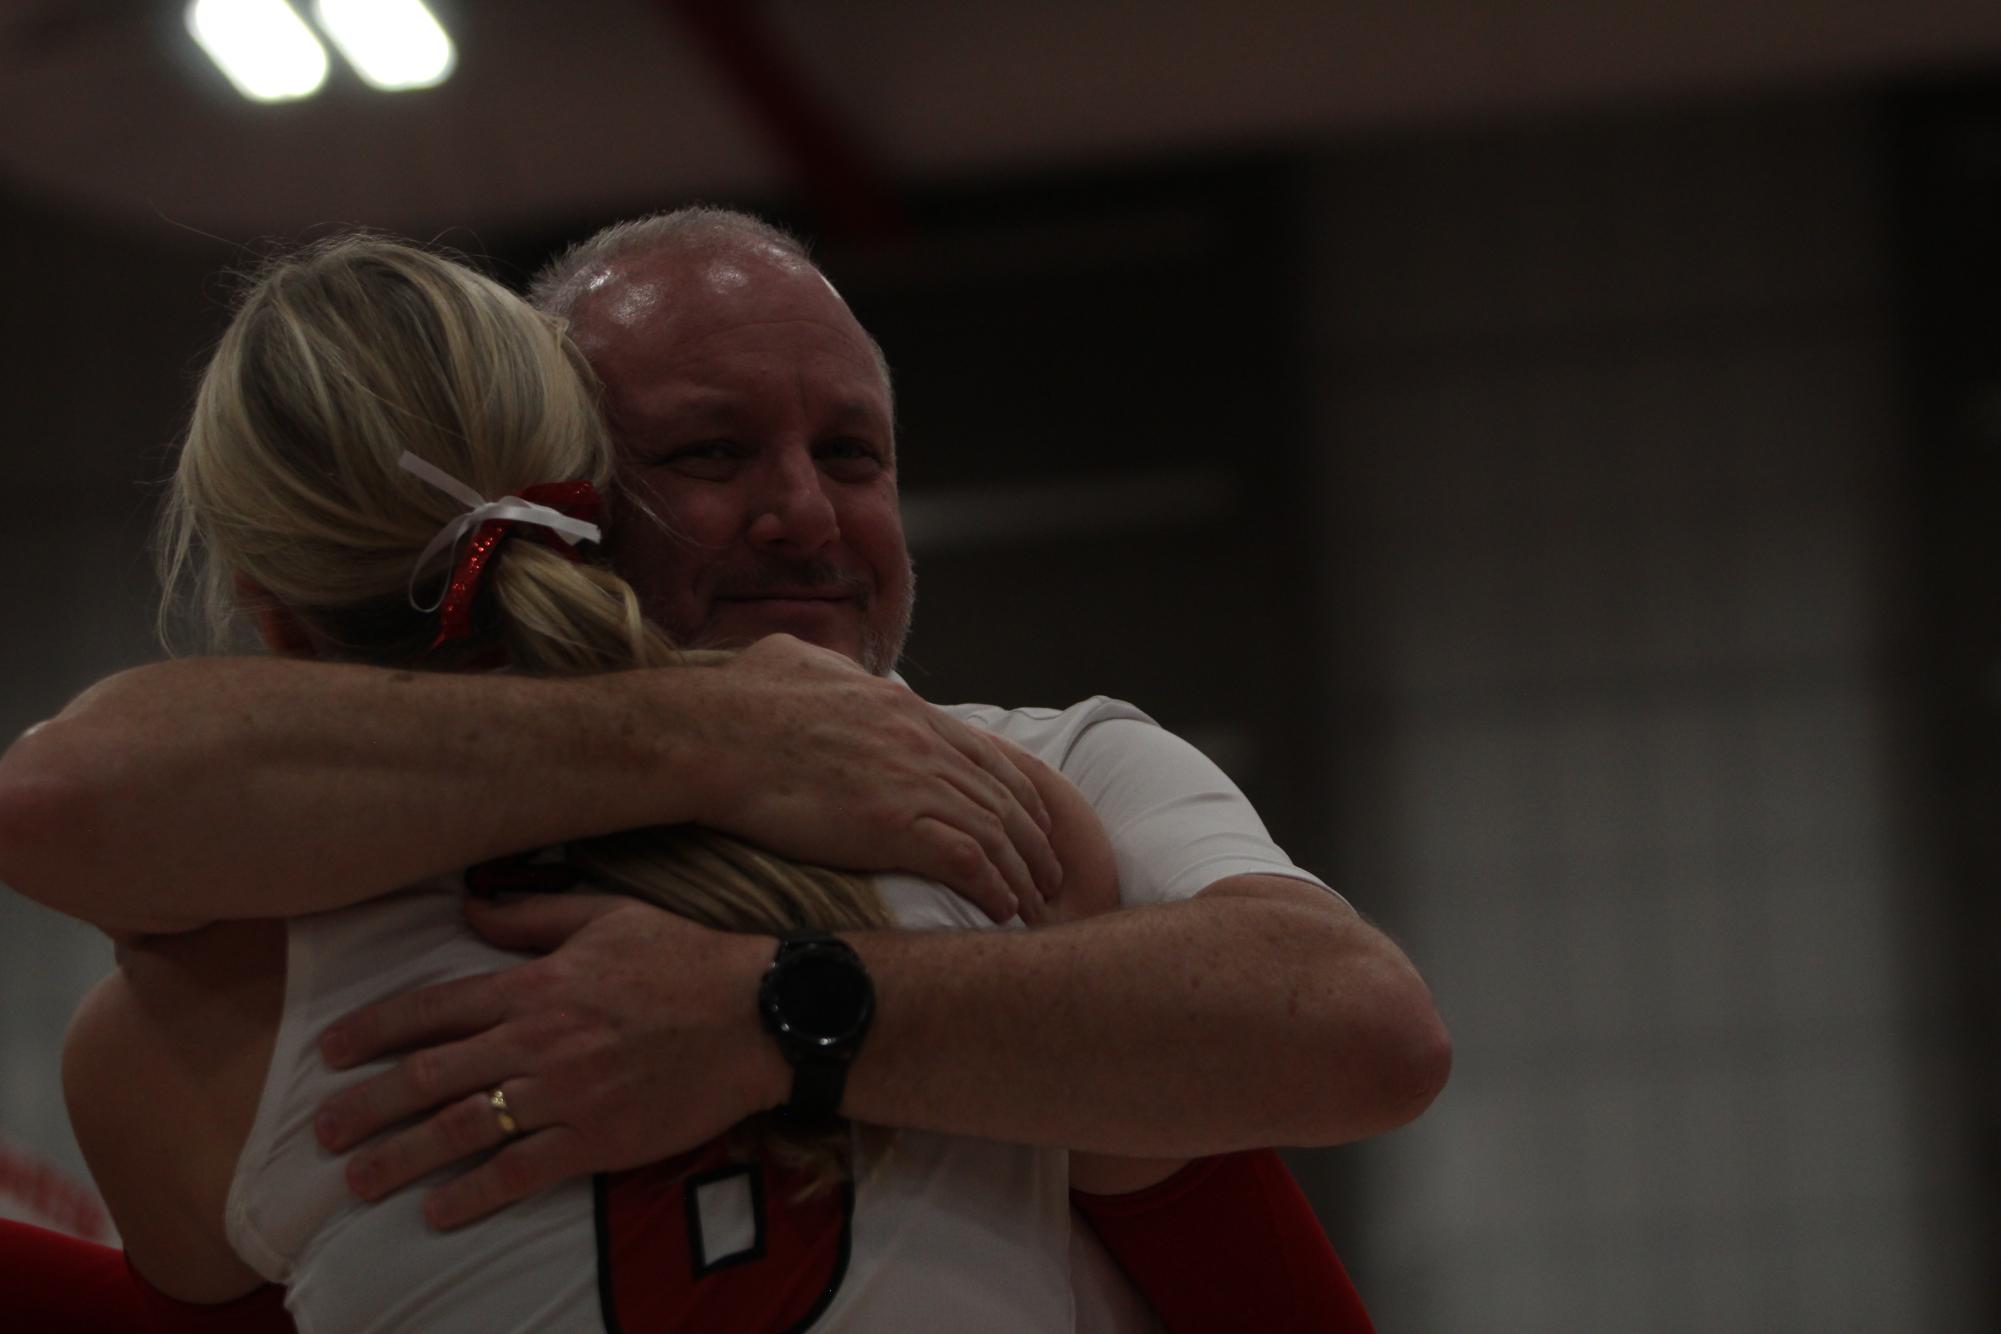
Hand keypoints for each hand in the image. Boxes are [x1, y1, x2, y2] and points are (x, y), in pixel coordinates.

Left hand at [312, 894, 784, 1228]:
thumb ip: (533, 916)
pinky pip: (519, 1171)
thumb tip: (469, 909)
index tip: (331, 1051)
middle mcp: (536, 1041)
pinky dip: (472, 1193)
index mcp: (535, 985)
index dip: (375, 1030)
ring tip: (357, 1181)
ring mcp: (564, 1093)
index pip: (434, 1008)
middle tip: (322, 1130)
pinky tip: (437, 1211)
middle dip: (367, 1105)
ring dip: (401, 1157)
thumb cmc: (686, 959)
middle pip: (430, 1076)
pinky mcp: (596, 1138)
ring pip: (461, 1129)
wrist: (756, 1015)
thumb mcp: (609, 916)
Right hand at [689, 635, 1061, 922]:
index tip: (1029, 816)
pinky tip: (1004, 909)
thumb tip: (825, 665)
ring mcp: (912, 782)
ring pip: (995, 830)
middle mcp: (920, 741)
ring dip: (1023, 870)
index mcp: (901, 707)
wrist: (712, 733)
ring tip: (1037, 900)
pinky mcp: (894, 826)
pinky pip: (967, 862)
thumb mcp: (797, 659)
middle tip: (1049, 867)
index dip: (1014, 789)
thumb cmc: (739, 698)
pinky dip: (994, 888)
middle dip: (1033, 835)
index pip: (981, 751)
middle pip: (1000, 794)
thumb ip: (828, 666)